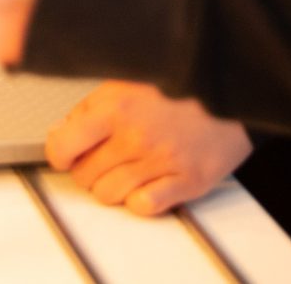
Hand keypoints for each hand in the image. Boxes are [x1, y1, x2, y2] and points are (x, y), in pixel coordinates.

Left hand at [46, 82, 251, 214]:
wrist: (230, 91)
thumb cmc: (176, 85)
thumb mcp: (124, 83)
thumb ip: (89, 109)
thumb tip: (60, 134)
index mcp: (115, 108)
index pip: (63, 146)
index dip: (59, 153)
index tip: (66, 153)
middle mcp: (135, 137)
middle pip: (84, 176)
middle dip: (87, 169)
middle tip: (102, 158)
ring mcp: (162, 161)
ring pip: (109, 195)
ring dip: (111, 186)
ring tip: (126, 169)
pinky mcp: (188, 181)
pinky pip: (145, 207)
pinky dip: (139, 200)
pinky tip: (146, 183)